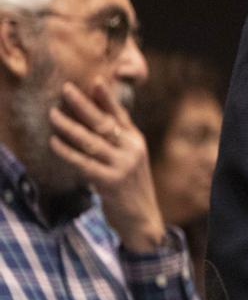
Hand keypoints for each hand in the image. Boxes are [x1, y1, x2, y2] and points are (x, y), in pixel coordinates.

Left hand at [48, 78, 167, 250]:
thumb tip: (98, 118)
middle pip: (104, 123)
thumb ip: (118, 140)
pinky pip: (83, 162)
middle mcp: (132, 150)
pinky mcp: (111, 182)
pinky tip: (54, 142)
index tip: (94, 80)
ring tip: (52, 114)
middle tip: (65, 89)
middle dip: (83, 105)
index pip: (120, 115)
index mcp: (137, 141)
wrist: (142, 219)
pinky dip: (67, 151)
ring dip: (69, 126)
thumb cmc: (130, 187)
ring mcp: (123, 166)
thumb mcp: (130, 159)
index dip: (106, 98)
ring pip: (91, 141)